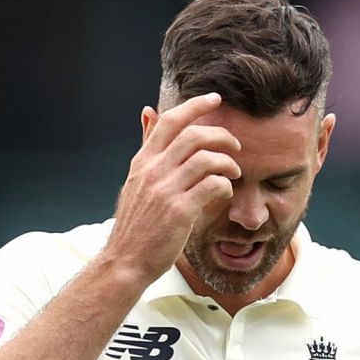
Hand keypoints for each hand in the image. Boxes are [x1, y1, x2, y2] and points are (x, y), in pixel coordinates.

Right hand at [103, 92, 242, 284]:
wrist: (125, 261)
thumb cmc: (134, 224)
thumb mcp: (135, 179)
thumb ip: (146, 146)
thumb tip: (148, 112)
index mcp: (143, 162)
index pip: (170, 121)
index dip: (196, 105)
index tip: (215, 99)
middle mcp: (152, 171)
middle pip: (194, 135)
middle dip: (222, 135)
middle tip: (235, 145)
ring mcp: (165, 190)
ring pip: (207, 158)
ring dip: (228, 161)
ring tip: (234, 171)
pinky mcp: (179, 211)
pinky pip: (213, 185)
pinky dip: (225, 185)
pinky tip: (224, 192)